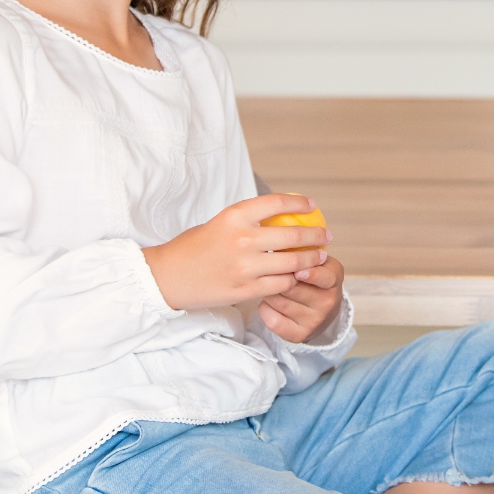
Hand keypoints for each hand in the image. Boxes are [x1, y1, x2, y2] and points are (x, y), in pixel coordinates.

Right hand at [142, 194, 330, 311]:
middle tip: (325, 236)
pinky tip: (295, 277)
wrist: (167, 276)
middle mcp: (242, 239)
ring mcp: (245, 266)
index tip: (312, 206)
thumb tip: (279, 220)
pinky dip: (291, 280)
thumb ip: (246, 222)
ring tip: (318, 258)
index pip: (276, 204)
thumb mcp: (218, 223)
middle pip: (293, 236)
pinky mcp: (245, 289)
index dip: (299, 204)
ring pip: (292, 263)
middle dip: (315, 236)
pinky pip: (280, 284)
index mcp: (234, 216)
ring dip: (310, 260)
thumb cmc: (191, 247)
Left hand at [259, 255, 344, 344]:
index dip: (311, 274)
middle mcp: (327, 302)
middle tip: (267, 268)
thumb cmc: (313, 278)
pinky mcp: (299, 335)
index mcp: (334, 278)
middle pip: (292, 287)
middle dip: (276, 275)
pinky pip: (273, 320)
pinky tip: (269, 302)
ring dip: (268, 290)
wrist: (322, 312)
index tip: (299, 271)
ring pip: (279, 301)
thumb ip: (304, 251)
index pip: (325, 277)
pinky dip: (265, 309)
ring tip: (268, 284)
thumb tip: (279, 236)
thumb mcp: (318, 261)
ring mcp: (314, 320)